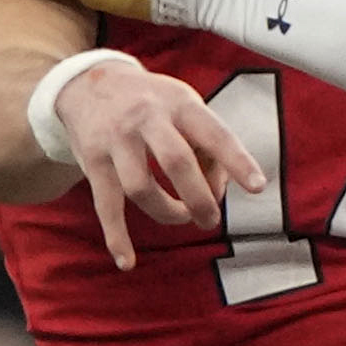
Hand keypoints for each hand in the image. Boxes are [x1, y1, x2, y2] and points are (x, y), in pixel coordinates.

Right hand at [45, 50, 263, 268]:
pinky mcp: (93, 161)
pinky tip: (128, 261)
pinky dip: (117, 237)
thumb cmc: (152, 103)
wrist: (89, 83)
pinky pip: (106, 205)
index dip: (237, 160)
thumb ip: (209, 148)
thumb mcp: (185, 106)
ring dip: (168, 212)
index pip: (213, 133)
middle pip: (176, 162)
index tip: (257, 186)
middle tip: (211, 220)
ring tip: (182, 217)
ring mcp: (116, 140)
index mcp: (179, 103)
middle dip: (199, 198)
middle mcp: (146, 117)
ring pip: (142, 188)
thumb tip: (216, 194)